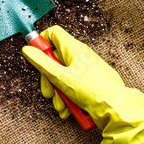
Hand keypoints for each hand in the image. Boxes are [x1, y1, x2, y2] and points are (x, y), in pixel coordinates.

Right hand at [22, 26, 143, 143]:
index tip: (35, 56)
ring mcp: (85, 69)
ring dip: (58, 93)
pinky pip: (72, 86)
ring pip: (62, 76)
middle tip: (48, 92)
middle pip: (54, 60)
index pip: (53, 33)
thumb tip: (27, 50)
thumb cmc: (91, 90)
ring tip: (61, 106)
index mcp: (73, 49)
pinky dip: (68, 97)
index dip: (41, 43)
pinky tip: (69, 109)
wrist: (115, 108)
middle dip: (48, 79)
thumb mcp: (59, 77)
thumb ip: (41, 62)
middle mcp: (79, 56)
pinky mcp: (89, 81)